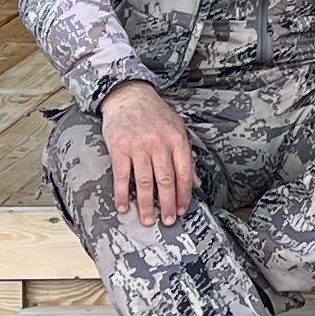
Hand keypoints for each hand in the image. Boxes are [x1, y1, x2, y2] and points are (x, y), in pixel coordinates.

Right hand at [98, 81, 197, 225]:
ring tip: (149, 220)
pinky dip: (122, 194)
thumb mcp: (177, 129)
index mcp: (176, 140)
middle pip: (165, 181)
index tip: (183, 209)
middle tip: (169, 220)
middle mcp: (159, 144)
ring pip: (144, 183)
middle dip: (168, 204)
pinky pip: (122, 177)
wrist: (129, 95)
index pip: (184, 173)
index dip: (184, 195)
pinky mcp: (119, 149)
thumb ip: (186, 155)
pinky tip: (124, 206)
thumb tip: (195, 182)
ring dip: (147, 205)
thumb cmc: (154, 113)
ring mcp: (138, 147)